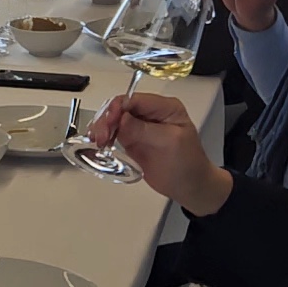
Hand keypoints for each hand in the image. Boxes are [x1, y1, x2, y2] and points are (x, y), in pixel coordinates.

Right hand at [87, 93, 231, 215]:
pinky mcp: (133, 140)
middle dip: (107, 119)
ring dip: (103, 128)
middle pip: (121, 108)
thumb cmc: (188, 164)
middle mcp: (151, 113)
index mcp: (165, 107)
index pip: (134, 100)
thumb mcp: (169, 142)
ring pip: (114, 120)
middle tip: (100, 136)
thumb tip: (120, 119)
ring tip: (98, 141)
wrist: (190, 187)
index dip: (117, 109)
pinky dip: (104, 136)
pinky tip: (99, 143)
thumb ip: (144, 129)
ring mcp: (141, 126)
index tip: (108, 124)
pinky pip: (114, 133)